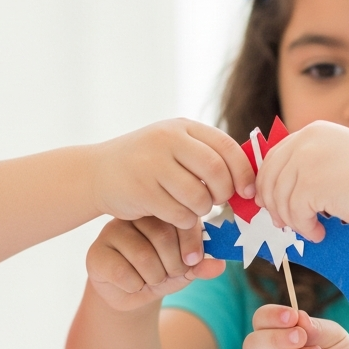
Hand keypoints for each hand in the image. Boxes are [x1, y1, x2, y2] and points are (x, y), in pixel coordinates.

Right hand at [87, 217, 225, 310]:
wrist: (129, 294)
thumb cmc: (159, 272)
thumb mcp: (184, 270)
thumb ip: (201, 266)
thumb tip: (219, 266)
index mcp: (158, 212)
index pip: (180, 219)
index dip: (191, 244)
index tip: (192, 262)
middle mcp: (133, 217)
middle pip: (162, 236)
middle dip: (173, 265)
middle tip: (170, 274)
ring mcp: (111, 233)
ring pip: (143, 256)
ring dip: (154, 277)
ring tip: (150, 279)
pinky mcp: (96, 254)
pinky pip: (122, 271)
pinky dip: (134, 285)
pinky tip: (131, 283)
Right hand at [89, 119, 254, 229]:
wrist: (98, 171)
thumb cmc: (147, 163)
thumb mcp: (175, 146)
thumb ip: (208, 155)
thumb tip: (250, 178)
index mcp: (183, 127)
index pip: (227, 147)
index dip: (244, 172)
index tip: (246, 192)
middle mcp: (168, 139)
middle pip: (217, 171)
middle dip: (224, 193)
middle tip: (218, 202)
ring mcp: (152, 164)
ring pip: (199, 197)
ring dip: (202, 210)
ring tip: (193, 208)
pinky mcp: (142, 190)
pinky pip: (179, 213)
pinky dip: (184, 220)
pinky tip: (175, 215)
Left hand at [255, 121, 348, 240]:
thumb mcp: (338, 159)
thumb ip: (311, 166)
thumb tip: (280, 194)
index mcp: (313, 131)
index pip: (275, 157)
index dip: (267, 182)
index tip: (266, 202)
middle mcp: (307, 140)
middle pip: (271, 177)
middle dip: (272, 204)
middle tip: (281, 223)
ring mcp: (307, 160)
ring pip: (281, 198)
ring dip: (292, 220)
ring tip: (309, 230)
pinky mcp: (311, 183)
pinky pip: (294, 213)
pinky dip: (304, 228)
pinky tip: (318, 233)